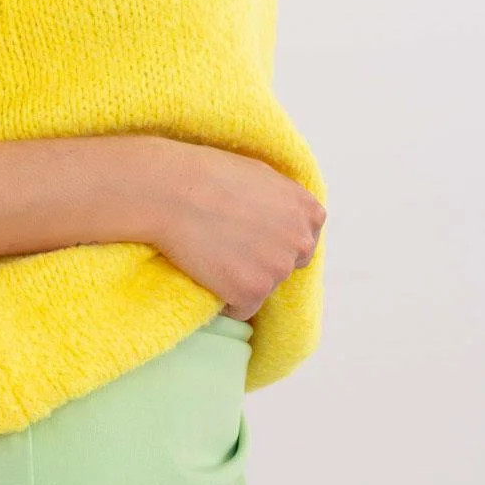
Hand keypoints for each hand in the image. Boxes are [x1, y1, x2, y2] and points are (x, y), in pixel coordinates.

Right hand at [149, 142, 325, 321]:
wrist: (174, 190)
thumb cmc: (211, 176)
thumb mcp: (264, 175)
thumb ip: (285, 202)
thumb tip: (289, 221)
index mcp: (309, 212)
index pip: (301, 243)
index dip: (272, 241)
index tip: (248, 235)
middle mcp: (301, 242)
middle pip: (285, 267)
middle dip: (261, 262)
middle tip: (228, 246)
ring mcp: (278, 270)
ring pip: (263, 287)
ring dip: (242, 280)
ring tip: (214, 255)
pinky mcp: (251, 292)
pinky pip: (242, 309)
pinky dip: (226, 300)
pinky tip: (208, 275)